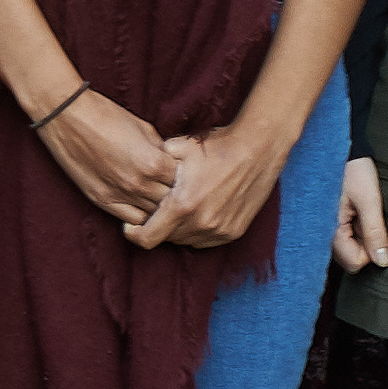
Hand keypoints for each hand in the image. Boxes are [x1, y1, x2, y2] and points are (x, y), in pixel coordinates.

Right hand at [31, 80, 179, 228]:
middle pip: (172, 202)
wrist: (67, 117)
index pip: (185, 182)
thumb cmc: (106, 116)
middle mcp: (140, 184)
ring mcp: (120, 195)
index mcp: (154, 163)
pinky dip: (140, 215)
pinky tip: (140, 204)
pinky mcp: (102, 200)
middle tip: (174, 187)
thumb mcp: (144, 128)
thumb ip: (162, 151)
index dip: (187, 177)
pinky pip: (131, 220)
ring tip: (158, 197)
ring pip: (154, 215)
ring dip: (158, 207)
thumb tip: (174, 165)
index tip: (184, 173)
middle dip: (175, 195)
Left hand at [134, 102, 298, 253]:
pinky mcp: (234, 232)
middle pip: (166, 239)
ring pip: (186, 241)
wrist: (257, 150)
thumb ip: (152, 163)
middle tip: (156, 211)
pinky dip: (196, 231)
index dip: (134, 234)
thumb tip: (136, 169)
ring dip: (177, 230)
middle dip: (157, 227)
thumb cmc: (215, 147)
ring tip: (176, 210)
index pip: (147, 238)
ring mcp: (219, 230)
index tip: (130, 225)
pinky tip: (195, 214)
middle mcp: (201, 223)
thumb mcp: (177, 149)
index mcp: (182, 206)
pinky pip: (206, 241)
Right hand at [333, 154, 387, 276]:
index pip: (355, 262)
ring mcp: (323, 228)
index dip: (371, 250)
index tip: (374, 228)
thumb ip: (375, 232)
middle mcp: (323, 233)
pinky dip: (353, 230)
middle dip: (365, 245)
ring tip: (361, 213)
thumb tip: (383, 261)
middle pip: (350, 259)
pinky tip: (354, 212)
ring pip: (347, 250)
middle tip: (367, 219)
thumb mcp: (369, 200)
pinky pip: (343, 238)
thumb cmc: (354, 170)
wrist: (339, 149)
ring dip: (359, 237)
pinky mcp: (326, 222)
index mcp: (331, 230)